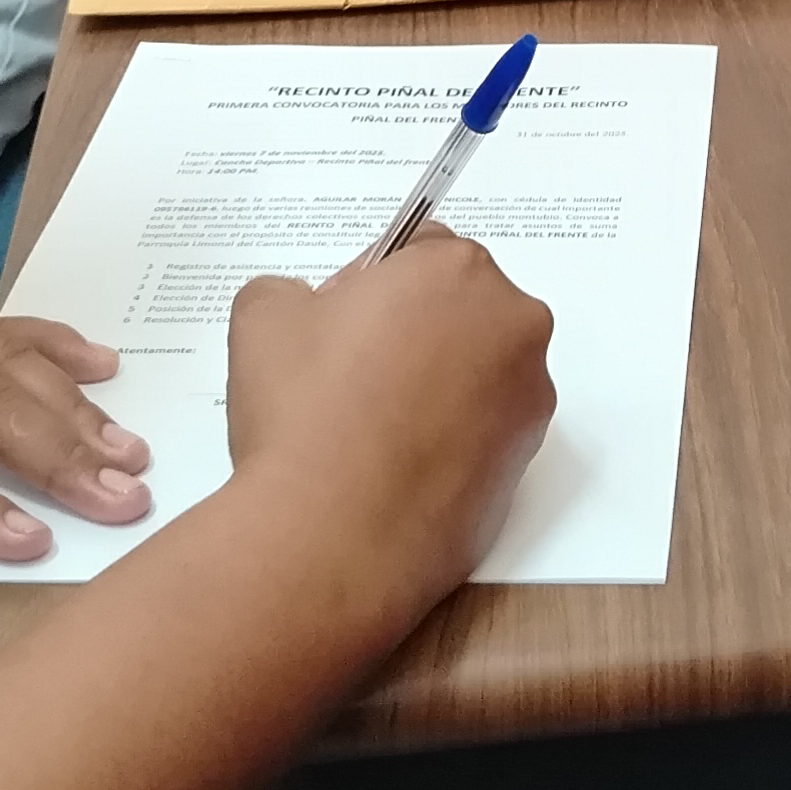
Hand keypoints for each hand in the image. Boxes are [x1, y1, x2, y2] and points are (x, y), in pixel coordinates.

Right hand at [224, 229, 554, 615]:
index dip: (372, 284)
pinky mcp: (524, 468)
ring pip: (476, 373)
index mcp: (459, 272)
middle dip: (413, 331)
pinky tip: (392, 467)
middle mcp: (512, 328)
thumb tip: (308, 310)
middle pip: (460, 309)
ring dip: (434, 386)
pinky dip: (447, 441)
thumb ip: (292, 290)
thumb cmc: (305, 417)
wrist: (332, 538)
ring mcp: (527, 402)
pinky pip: (482, 434)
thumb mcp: (263, 316)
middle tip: (350, 375)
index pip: (420, 250)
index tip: (340, 321)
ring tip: (367, 429)